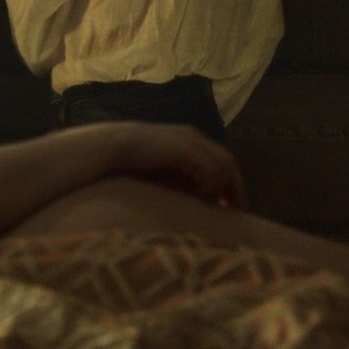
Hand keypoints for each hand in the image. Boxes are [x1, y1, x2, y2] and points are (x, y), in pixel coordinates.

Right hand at [101, 123, 245, 209]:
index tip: (233, 205)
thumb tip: (200, 198)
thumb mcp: (164, 168)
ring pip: (223, 166)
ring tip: (208, 202)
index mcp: (191, 139)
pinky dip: (208, 185)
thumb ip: (181, 176)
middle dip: (235, 188)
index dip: (231, 182)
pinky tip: (197, 194)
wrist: (113, 146)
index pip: (222, 160)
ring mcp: (190, 140)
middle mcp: (195, 137)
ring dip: (219, 187)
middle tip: (235, 211)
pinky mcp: (183, 148)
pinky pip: (209, 169)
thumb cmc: (133, 160)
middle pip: (229, 162)